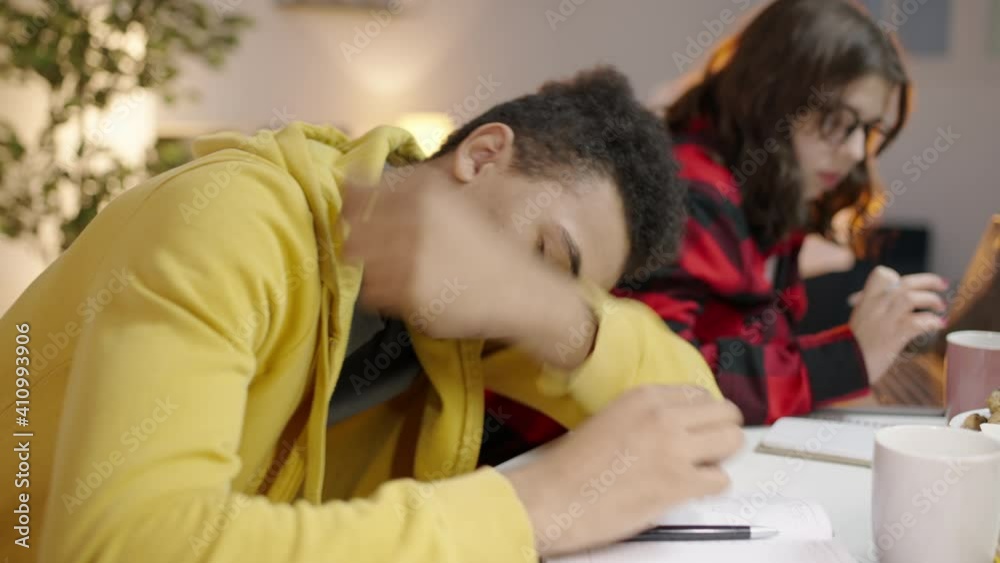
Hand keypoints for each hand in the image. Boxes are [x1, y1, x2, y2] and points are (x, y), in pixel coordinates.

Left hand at [340, 181, 593, 367]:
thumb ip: (409, 191)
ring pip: (360, 262)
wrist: (517, 291)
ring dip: (371, 266)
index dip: (350, 203)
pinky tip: (409, 290)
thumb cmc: (483, 247)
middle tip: (376, 248)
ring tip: (398, 270)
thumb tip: (352, 178)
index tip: (352, 213)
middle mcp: (415, 222)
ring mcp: (411, 260)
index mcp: (424, 194)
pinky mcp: (410, 295)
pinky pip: (372, 292)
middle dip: (358, 239)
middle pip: (353, 229)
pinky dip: (383, 292)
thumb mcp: (452, 205)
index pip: (358, 192)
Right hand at [503, 386, 743, 556]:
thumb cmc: (573, 464)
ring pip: (732, 441)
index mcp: (645, 396)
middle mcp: (664, 416)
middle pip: (726, 413)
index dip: (702, 414)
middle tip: (708, 449)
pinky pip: (721, 480)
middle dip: (721, 432)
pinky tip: (690, 489)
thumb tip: (679, 424)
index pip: (700, 394)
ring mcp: (674, 449)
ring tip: (702, 468)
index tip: (696, 429)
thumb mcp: (612, 418)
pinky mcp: (678, 484)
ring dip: (722, 457)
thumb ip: (648, 415)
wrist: (554, 497)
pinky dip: (711, 486)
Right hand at [848, 266, 947, 381]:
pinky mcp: (893, 337)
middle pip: (905, 283)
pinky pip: (918, 323)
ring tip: (940, 307)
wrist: (845, 365)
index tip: (912, 283)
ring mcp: (884, 321)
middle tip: (943, 285)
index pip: (882, 275)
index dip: (900, 277)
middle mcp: (875, 307)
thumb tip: (897, 303)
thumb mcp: (861, 319)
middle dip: (929, 281)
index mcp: (867, 300)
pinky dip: (932, 322)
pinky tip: (938, 325)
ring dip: (931, 300)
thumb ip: (876, 309)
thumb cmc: (854, 345)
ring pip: (910, 298)